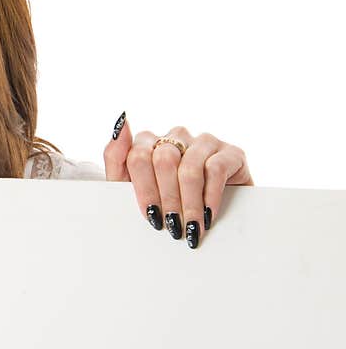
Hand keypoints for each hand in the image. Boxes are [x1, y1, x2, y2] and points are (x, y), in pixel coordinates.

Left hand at [102, 112, 252, 249]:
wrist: (213, 218)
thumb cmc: (165, 203)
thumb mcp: (132, 187)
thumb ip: (117, 157)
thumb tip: (121, 121)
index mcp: (149, 142)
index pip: (138, 156)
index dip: (144, 190)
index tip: (150, 215)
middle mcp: (176, 136)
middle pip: (163, 161)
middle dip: (167, 199)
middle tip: (172, 225)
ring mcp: (204, 142)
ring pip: (189, 168)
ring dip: (189, 203)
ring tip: (190, 227)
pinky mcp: (231, 152)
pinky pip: (216, 170)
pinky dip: (210, 197)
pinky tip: (208, 215)